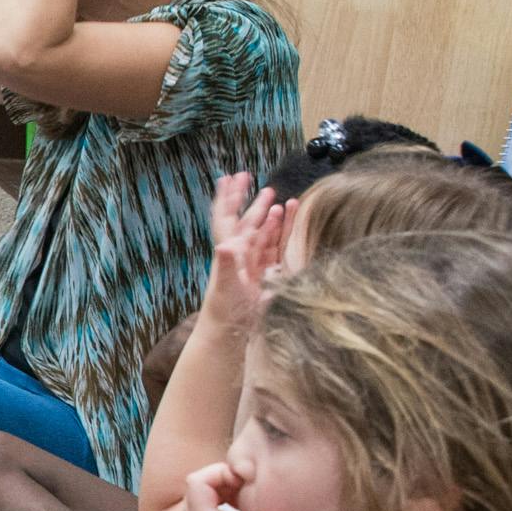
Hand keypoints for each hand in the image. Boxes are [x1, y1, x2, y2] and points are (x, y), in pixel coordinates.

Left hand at [199, 174, 291, 332]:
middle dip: (248, 200)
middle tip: (249, 178)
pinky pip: (275, 248)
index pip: (228, 219)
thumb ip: (228, 265)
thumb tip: (225, 245)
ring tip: (278, 198)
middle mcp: (241, 253)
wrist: (231, 332)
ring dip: (268, 216)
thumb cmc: (225, 309)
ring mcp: (254, 263)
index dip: (228, 198)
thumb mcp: (227, 286)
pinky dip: (281, 233)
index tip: (229, 177)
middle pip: (245, 221)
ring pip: (262, 232)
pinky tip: (286, 224)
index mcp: (230, 251)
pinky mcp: (267, 274)